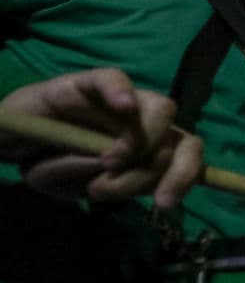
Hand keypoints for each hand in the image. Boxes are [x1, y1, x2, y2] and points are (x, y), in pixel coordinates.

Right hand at [0, 69, 202, 207]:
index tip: (163, 203)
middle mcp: (147, 123)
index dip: (185, 178)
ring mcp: (124, 101)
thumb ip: (107, 183)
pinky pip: (115, 79)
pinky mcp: (92, 82)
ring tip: (105, 162)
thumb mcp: (79, 187)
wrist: (17, 140)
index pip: (189, 157)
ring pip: (161, 109)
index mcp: (152, 150)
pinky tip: (122, 106)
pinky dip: (122, 92)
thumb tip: (121, 171)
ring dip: (139, 142)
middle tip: (108, 185)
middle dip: (151, 172)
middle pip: (182, 139)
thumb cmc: (55, 163)